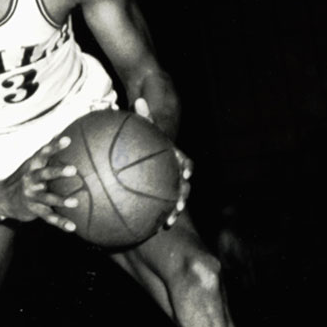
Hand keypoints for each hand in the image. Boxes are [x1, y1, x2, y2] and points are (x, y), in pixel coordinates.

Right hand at [0, 134, 79, 231]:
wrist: (2, 199)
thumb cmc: (25, 177)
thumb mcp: (32, 163)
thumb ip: (46, 151)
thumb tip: (62, 134)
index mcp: (32, 167)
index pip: (43, 153)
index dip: (54, 147)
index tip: (67, 140)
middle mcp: (31, 180)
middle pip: (44, 174)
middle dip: (57, 171)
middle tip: (73, 169)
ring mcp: (32, 196)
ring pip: (47, 198)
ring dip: (60, 200)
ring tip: (75, 203)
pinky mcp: (34, 211)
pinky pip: (48, 218)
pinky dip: (60, 223)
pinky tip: (73, 227)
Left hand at [134, 98, 193, 226]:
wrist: (153, 145)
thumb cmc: (149, 136)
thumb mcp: (148, 127)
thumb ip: (145, 116)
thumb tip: (139, 100)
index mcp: (175, 156)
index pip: (185, 161)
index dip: (186, 166)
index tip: (186, 172)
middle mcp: (176, 171)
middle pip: (184, 185)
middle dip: (183, 196)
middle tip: (179, 207)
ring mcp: (171, 183)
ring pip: (177, 198)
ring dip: (174, 210)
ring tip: (167, 222)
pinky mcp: (162, 193)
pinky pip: (162, 205)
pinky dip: (158, 215)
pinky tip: (149, 226)